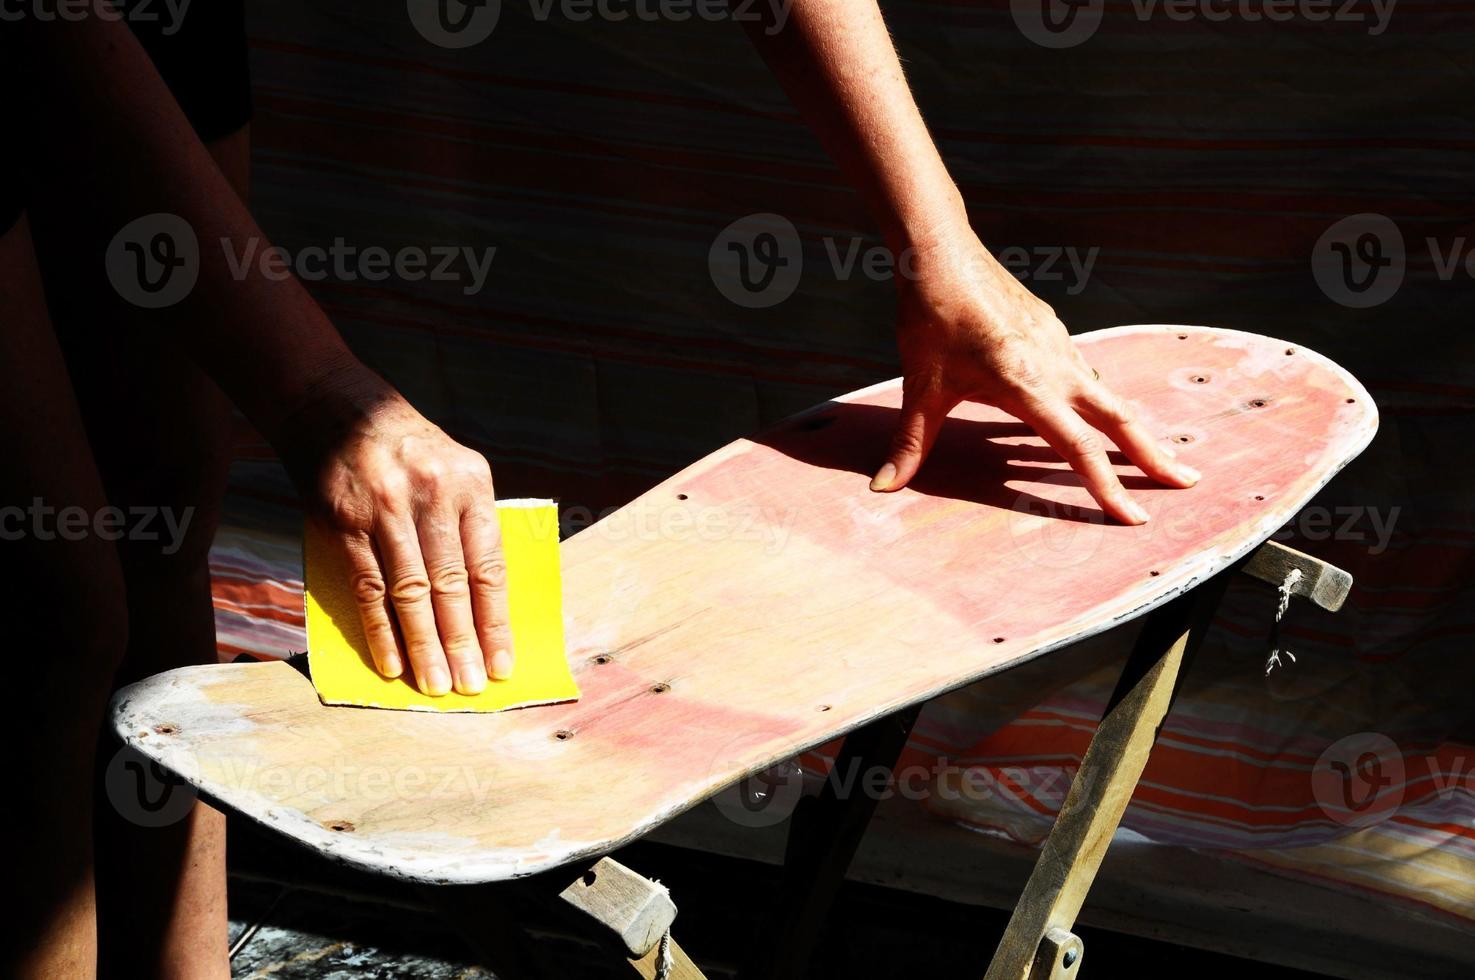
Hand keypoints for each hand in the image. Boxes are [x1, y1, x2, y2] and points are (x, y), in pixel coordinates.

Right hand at [288, 372, 511, 695]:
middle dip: (463, 642)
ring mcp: (387, 511)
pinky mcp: (345, 524)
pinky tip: (393, 661)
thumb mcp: (453, 469)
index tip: (502, 663)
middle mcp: (433, 496)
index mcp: (471, 484)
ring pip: (411, 592)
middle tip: (469, 687)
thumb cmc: (407, 452)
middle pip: (452, 585)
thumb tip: (483, 602)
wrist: (335, 408)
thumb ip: (469, 525)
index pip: (489, 566)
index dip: (495, 621)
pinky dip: (381, 629)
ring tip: (435, 685)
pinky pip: (368, 587)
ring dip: (424, 645)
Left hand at [870, 236, 1198, 523]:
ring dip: (1133, 428)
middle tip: (1186, 484)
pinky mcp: (1053, 332)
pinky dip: (1104, 402)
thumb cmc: (930, 319)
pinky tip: (1100, 414)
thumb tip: (881, 487)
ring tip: (1154, 457)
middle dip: (1153, 455)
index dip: (1104, 486)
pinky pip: (1086, 375)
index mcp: (1027, 385)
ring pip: (1108, 394)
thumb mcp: (921, 386)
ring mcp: (1058, 346)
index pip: (1077, 448)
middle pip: (1118, 418)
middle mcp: (1055, 366)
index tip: (1134, 517)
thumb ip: (911, 442)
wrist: (940, 254)